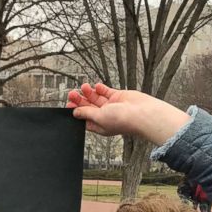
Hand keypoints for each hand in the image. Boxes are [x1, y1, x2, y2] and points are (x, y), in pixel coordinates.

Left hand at [66, 82, 190, 145]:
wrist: (142, 113)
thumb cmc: (123, 120)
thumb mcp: (99, 117)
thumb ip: (87, 113)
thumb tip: (75, 112)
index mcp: (99, 125)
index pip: (84, 118)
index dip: (76, 111)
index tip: (68, 105)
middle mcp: (105, 116)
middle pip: (88, 107)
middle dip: (80, 100)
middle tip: (72, 93)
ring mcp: (111, 106)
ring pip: (96, 98)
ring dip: (89, 93)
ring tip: (83, 86)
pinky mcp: (118, 97)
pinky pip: (106, 92)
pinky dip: (100, 89)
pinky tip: (95, 86)